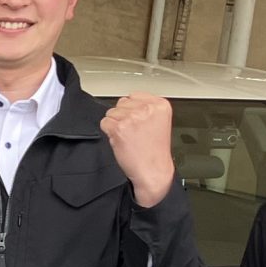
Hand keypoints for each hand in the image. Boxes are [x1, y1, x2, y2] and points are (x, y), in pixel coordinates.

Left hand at [100, 93, 176, 207]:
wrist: (152, 170)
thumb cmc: (155, 151)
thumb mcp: (159, 122)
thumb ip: (146, 108)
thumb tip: (128, 101)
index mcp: (160, 105)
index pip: (134, 96)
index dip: (132, 110)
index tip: (138, 121)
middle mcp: (147, 108)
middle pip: (121, 103)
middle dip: (123, 116)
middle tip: (134, 132)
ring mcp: (133, 117)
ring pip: (112, 112)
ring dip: (115, 124)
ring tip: (129, 137)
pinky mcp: (119, 127)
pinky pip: (104, 123)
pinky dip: (109, 132)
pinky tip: (121, 140)